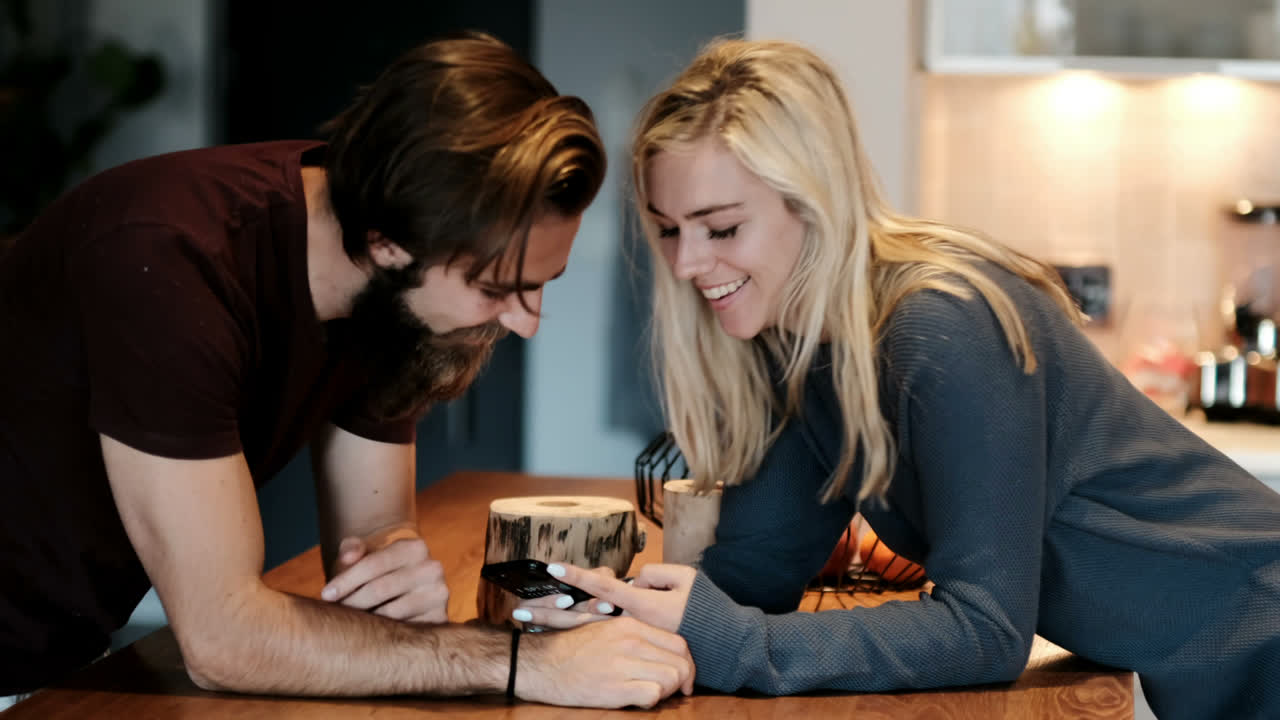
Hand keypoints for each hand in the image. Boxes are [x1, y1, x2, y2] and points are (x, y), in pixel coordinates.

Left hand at [320, 527, 448, 622]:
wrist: (402, 580)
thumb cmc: (375, 567)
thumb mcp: (362, 552)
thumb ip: (351, 548)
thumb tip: (348, 557)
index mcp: (415, 547)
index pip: (373, 565)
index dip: (346, 580)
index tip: (325, 595)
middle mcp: (432, 569)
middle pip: (380, 590)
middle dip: (351, 603)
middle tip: (333, 613)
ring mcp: (439, 595)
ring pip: (391, 613)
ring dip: (365, 620)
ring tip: (349, 623)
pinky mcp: (440, 619)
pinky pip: (405, 632)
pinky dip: (384, 635)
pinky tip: (370, 633)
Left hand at [514, 563, 694, 632]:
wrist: (723, 644)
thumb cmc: (706, 608)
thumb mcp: (685, 580)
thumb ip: (655, 574)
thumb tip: (632, 581)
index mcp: (641, 605)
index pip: (602, 587)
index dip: (576, 576)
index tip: (552, 567)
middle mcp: (630, 623)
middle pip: (583, 615)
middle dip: (551, 612)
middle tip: (519, 612)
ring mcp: (631, 637)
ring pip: (590, 627)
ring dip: (561, 624)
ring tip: (533, 621)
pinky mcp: (636, 646)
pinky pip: (604, 638)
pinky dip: (584, 633)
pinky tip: (565, 632)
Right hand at [518, 616, 694, 707]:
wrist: (541, 663)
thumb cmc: (573, 648)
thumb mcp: (606, 629)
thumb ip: (635, 635)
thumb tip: (661, 649)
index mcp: (631, 626)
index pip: (679, 643)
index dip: (686, 663)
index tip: (682, 675)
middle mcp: (631, 642)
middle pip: (680, 662)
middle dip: (682, 679)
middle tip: (675, 690)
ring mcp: (623, 664)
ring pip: (671, 678)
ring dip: (668, 690)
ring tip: (654, 693)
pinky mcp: (615, 688)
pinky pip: (653, 695)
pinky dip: (652, 700)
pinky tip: (639, 699)